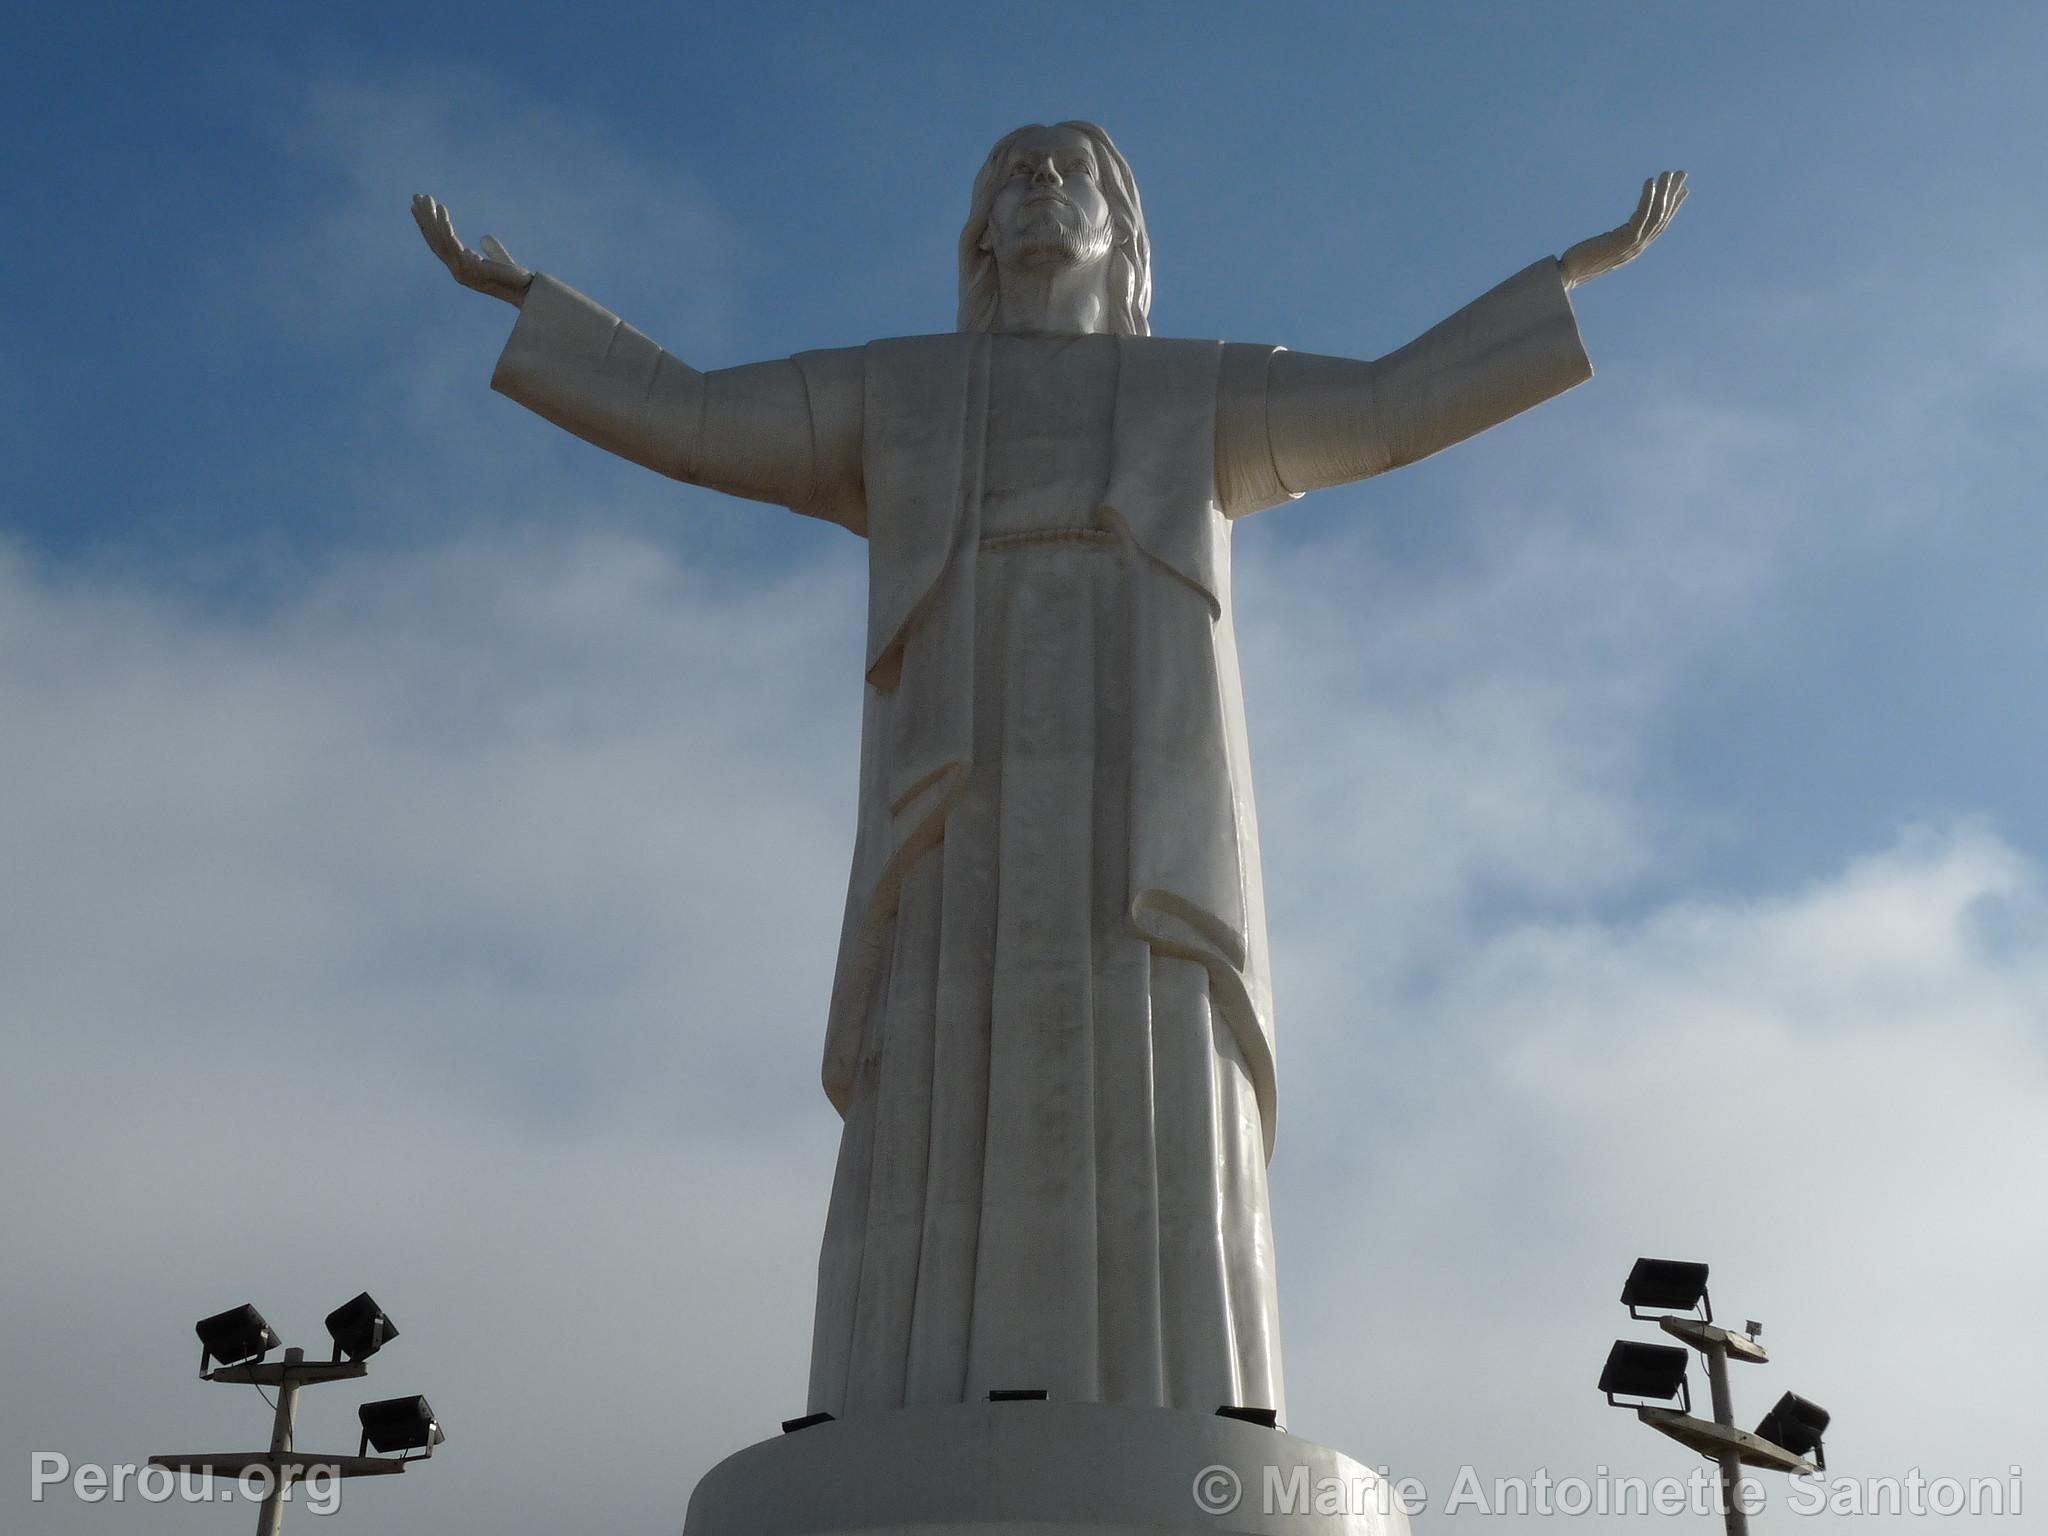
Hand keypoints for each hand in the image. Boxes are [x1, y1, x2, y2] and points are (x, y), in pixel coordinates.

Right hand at [411, 194, 532, 306]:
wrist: (527, 292)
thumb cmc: (515, 279)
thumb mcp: (500, 260)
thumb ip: (492, 250)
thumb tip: (485, 237)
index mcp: (461, 267)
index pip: (439, 244)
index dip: (428, 226)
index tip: (418, 207)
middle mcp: (458, 270)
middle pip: (435, 241)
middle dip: (425, 218)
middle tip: (417, 196)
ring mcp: (464, 271)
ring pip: (442, 242)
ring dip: (434, 220)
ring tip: (430, 201)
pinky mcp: (474, 270)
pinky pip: (455, 247)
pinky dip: (448, 232)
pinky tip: (444, 218)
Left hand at [1558, 171, 1686, 289]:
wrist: (1568, 275)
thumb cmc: (1579, 262)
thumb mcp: (1603, 249)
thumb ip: (1614, 241)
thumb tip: (1614, 235)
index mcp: (1635, 249)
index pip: (1659, 225)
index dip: (1672, 207)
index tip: (1682, 190)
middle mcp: (1638, 248)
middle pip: (1662, 217)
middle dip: (1673, 195)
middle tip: (1682, 174)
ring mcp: (1632, 246)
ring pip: (1656, 215)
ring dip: (1664, 192)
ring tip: (1667, 173)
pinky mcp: (1623, 241)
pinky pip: (1642, 215)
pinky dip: (1648, 197)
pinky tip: (1650, 182)